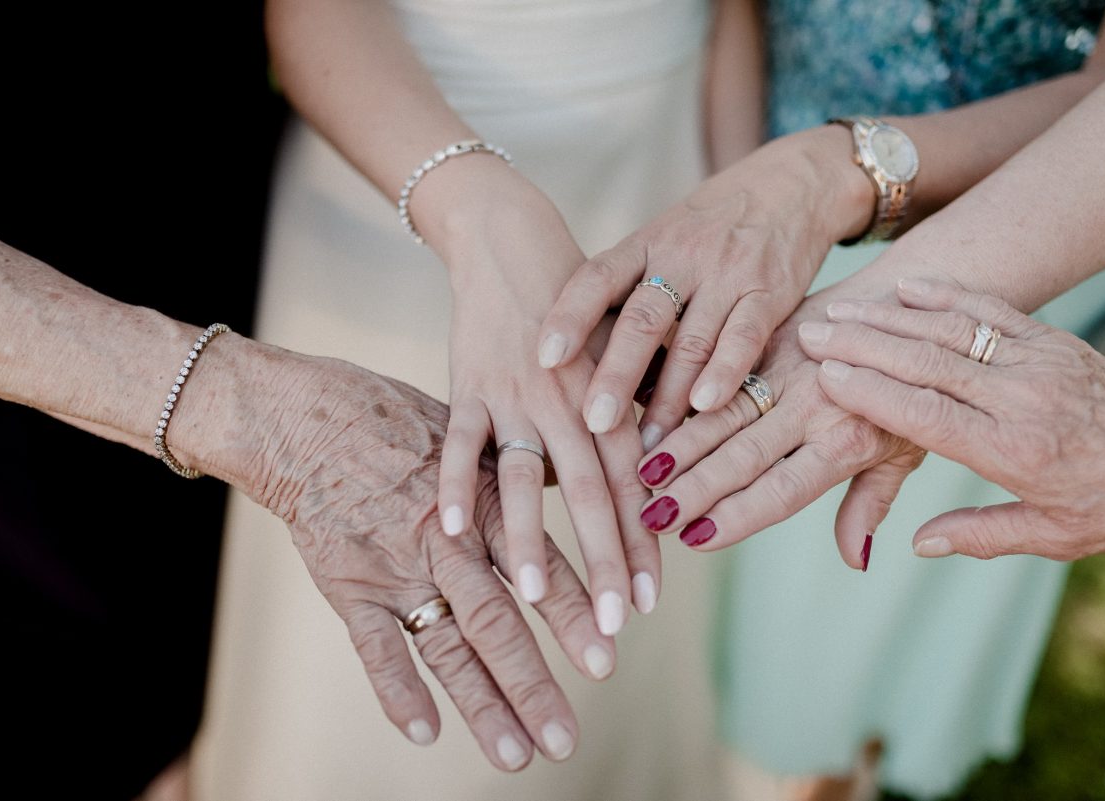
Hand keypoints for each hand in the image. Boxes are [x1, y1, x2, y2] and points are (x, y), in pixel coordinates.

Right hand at [230, 347, 617, 770]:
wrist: (309, 417)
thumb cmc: (400, 421)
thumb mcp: (474, 434)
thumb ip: (522, 476)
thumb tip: (577, 488)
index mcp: (484, 500)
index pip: (540, 567)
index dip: (574, 615)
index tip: (609, 659)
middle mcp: (446, 539)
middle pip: (497, 619)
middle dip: (534, 682)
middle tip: (566, 737)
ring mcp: (396, 566)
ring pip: (444, 642)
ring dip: (481, 701)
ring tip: (517, 754)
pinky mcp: (349, 584)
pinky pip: (374, 646)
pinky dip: (397, 690)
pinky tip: (426, 731)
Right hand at [428, 168, 656, 629]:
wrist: (514, 244)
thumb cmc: (577, 309)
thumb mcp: (615, 360)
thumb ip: (628, 421)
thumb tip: (654, 487)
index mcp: (610, 404)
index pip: (633, 487)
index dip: (641, 546)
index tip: (645, 604)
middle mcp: (572, 406)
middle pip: (592, 495)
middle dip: (601, 562)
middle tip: (609, 627)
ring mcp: (519, 396)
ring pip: (528, 475)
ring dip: (529, 535)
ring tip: (532, 594)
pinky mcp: (470, 383)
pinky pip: (462, 439)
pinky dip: (457, 480)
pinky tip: (450, 528)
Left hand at [536, 127, 871, 451]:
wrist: (794, 183)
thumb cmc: (714, 226)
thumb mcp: (665, 240)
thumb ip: (631, 289)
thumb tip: (582, 361)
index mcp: (645, 244)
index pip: (596, 278)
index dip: (568, 318)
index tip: (543, 360)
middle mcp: (681, 256)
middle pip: (641, 320)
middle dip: (614, 375)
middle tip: (594, 423)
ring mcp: (727, 273)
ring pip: (690, 341)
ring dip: (668, 397)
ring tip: (648, 444)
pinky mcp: (769, 291)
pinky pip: (742, 338)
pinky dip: (723, 374)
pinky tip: (705, 408)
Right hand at [632, 292, 924, 569]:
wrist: (911, 301)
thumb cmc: (912, 389)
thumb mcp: (906, 452)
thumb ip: (871, 503)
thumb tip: (857, 562)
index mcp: (846, 441)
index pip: (783, 489)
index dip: (737, 516)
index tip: (693, 539)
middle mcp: (814, 405)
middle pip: (743, 453)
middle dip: (693, 486)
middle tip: (648, 513)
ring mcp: (789, 367)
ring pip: (722, 410)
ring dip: (678, 443)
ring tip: (638, 470)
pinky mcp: (771, 336)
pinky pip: (719, 369)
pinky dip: (682, 393)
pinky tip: (646, 411)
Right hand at [800, 278, 1104, 560]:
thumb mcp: (1050, 536)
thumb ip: (978, 536)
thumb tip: (913, 544)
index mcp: (1014, 451)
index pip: (927, 415)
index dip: (873, 394)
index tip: (827, 376)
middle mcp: (1022, 398)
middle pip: (927, 363)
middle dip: (863, 346)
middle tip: (814, 333)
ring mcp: (1037, 361)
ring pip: (951, 331)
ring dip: (889, 317)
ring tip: (840, 309)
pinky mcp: (1051, 340)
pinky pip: (989, 309)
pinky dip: (945, 295)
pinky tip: (906, 285)